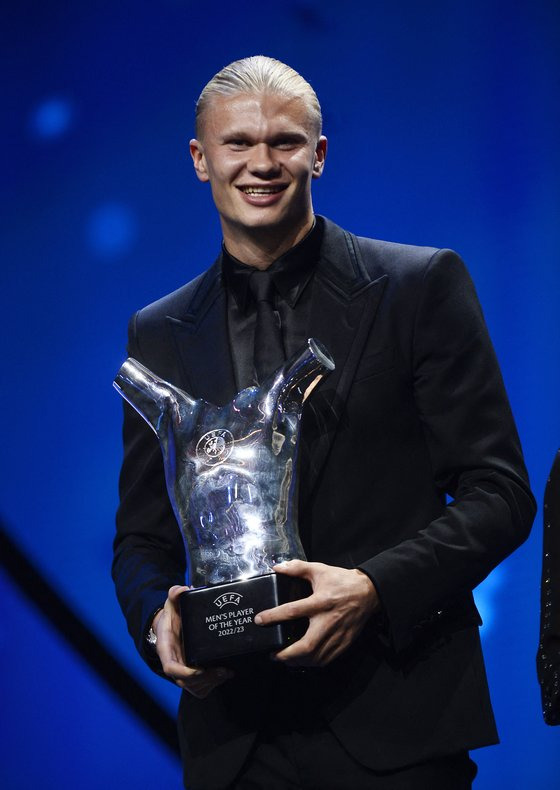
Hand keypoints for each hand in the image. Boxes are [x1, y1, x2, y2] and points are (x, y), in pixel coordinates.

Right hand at [153, 585, 233, 697]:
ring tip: (227, 672)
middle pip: (185, 681)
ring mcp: (182, 671)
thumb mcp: (171, 605)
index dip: (184, 672)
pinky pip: (200, 688)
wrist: (169, 629)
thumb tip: (182, 589)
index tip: (199, 669)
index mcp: (166, 649)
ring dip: (211, 683)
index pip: (171, 668)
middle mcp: (173, 663)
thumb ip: (174, 595)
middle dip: (204, 679)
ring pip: (194, 687)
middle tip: (223, 670)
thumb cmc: (172, 618)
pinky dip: (212, 684)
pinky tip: (225, 675)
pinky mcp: (191, 676)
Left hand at [254, 560, 379, 666]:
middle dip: (286, 654)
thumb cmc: (342, 581)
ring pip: (316, 657)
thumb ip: (297, 568)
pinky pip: (327, 659)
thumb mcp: (320, 569)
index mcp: (321, 601)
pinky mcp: (344, 642)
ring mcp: (337, 634)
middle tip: (273, 654)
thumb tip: (277, 567)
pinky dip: (312, 663)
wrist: (369, 592)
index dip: (273, 617)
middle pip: (306, 645)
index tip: (259, 620)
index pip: (293, 611)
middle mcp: (328, 621)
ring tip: (284, 659)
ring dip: (297, 661)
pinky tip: (303, 660)